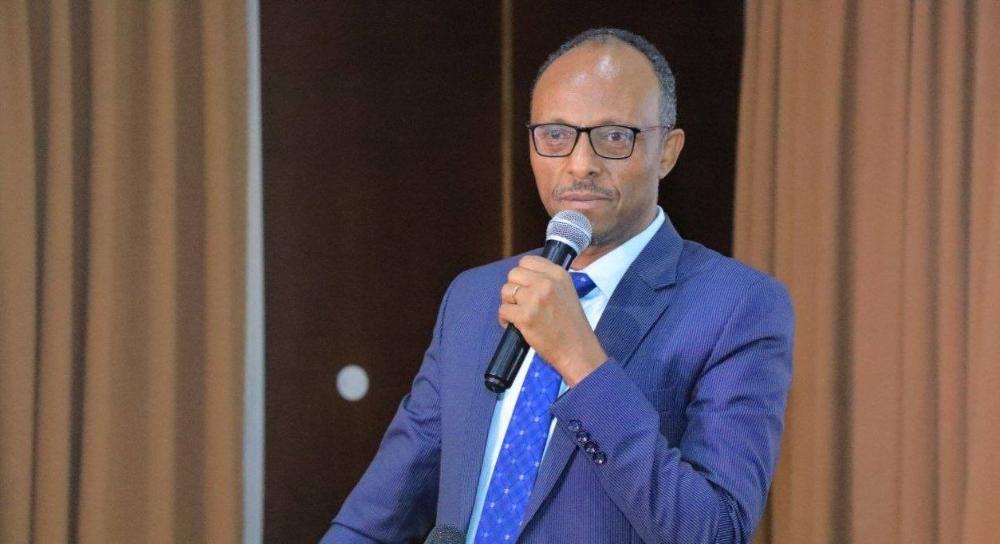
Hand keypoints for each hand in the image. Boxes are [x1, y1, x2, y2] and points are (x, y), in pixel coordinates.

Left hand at [498, 256, 606, 385]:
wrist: (577, 349)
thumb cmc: (572, 325)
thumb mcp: (566, 292)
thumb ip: (548, 281)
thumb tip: (524, 277)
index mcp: (558, 274)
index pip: (527, 261)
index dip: (522, 275)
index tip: (524, 286)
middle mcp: (546, 283)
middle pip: (513, 274)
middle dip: (513, 288)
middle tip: (520, 302)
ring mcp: (534, 299)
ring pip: (505, 291)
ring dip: (508, 303)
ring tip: (517, 314)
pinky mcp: (524, 316)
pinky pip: (503, 310)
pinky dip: (504, 319)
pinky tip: (514, 325)